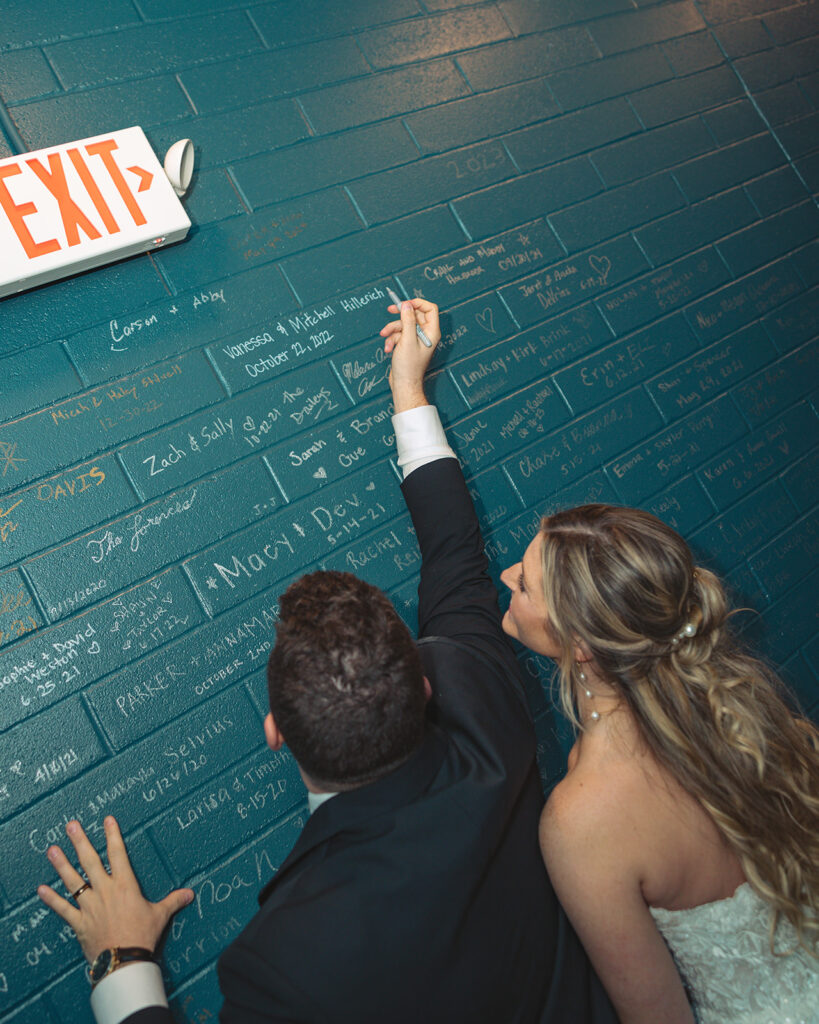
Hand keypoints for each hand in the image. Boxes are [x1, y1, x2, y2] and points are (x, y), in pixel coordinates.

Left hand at [37, 816, 192, 962]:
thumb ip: (174, 901)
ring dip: (61, 865)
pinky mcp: (79, 922)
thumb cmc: (143, 936)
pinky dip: (51, 900)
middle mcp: (105, 891)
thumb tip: (190, 894)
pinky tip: (40, 889)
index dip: (112, 835)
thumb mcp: (161, 915)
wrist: (124, 961)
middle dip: (80, 842)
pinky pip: (62, 909)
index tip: (107, 820)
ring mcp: (90, 906)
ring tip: (52, 850)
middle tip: (70, 825)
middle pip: (90, 861)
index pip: (118, 854)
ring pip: (73, 881)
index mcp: (125, 885)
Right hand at [379, 297, 439, 412]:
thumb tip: (407, 305)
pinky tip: (389, 349)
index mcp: (431, 332)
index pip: (430, 309)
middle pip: (414, 315)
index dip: (418, 303)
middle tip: (390, 310)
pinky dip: (392, 340)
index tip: (405, 303)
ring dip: (392, 330)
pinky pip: (399, 335)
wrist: (404, 384)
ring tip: (386, 338)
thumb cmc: (409, 367)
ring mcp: (416, 340)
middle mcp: (426, 334)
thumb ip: (408, 321)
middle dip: (400, 316)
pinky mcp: (408, 345)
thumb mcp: (407, 340)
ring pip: (403, 325)